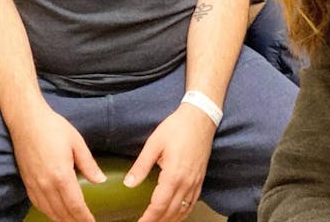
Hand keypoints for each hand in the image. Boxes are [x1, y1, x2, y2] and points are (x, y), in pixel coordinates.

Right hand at [10, 105, 105, 221]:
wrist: (27, 120)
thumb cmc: (53, 127)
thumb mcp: (76, 142)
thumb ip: (88, 164)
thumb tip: (101, 180)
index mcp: (61, 175)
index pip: (75, 206)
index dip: (84, 218)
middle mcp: (46, 185)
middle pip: (62, 213)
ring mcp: (34, 185)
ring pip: (49, 211)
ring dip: (61, 219)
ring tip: (72, 221)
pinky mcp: (26, 182)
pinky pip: (38, 204)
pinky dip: (48, 212)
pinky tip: (54, 212)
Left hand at [126, 103, 216, 221]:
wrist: (200, 117)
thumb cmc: (178, 127)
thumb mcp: (154, 143)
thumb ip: (141, 165)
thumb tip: (128, 183)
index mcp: (174, 175)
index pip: (159, 206)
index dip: (148, 219)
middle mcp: (186, 183)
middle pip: (171, 213)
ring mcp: (195, 182)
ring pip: (182, 211)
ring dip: (170, 220)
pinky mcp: (200, 179)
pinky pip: (191, 203)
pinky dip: (182, 213)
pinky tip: (175, 214)